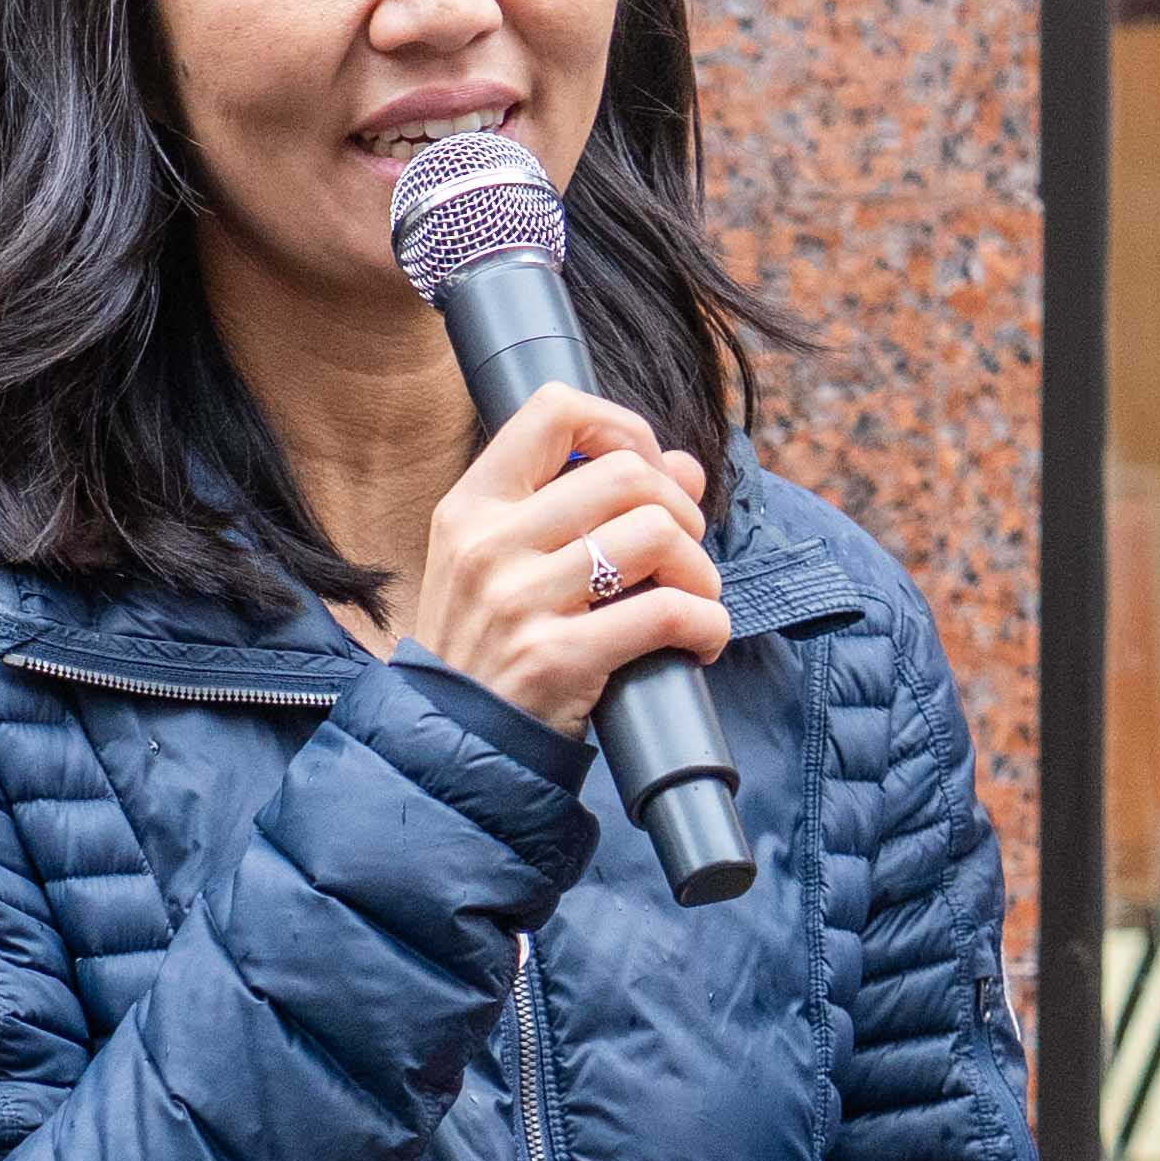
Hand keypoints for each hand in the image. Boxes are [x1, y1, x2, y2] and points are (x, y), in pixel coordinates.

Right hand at [404, 389, 724, 738]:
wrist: (451, 750)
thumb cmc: (488, 651)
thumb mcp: (505, 566)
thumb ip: (585, 506)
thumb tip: (684, 464)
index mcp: (470, 508)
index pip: (553, 410)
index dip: (622, 427)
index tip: (648, 470)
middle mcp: (488, 546)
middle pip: (627, 475)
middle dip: (681, 511)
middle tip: (681, 557)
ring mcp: (519, 601)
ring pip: (657, 535)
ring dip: (700, 570)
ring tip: (693, 601)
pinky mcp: (558, 658)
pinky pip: (669, 612)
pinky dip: (708, 624)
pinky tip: (698, 643)